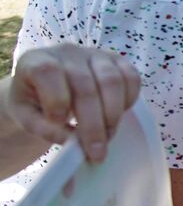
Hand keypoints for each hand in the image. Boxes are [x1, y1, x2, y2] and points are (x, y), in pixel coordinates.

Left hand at [3, 44, 141, 162]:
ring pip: (112, 80)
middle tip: (96, 152)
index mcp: (36, 61)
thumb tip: (71, 139)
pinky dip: (129, 100)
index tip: (59, 124)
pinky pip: (132, 77)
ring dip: (113, 115)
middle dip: (93, 124)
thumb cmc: (34, 102)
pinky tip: (119, 117)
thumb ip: (42, 128)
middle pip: (86, 85)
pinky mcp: (117, 60)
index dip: (56, 99)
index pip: (48, 72)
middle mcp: (67, 52)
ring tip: (108, 138)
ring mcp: (95, 54)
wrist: (47, 87)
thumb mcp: (26, 117)